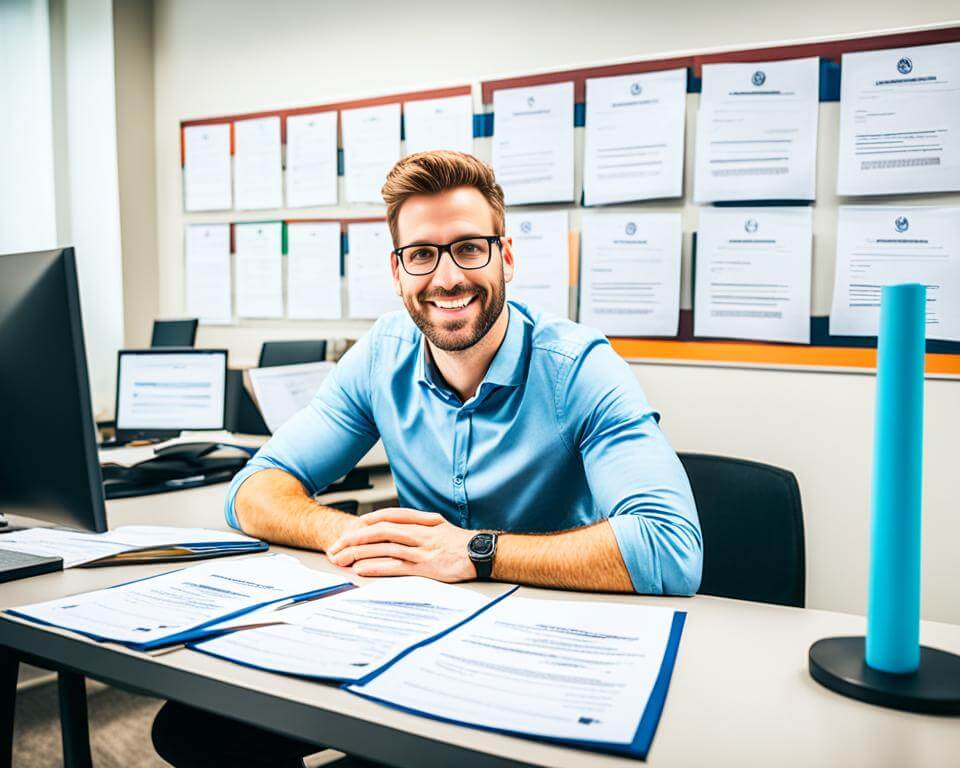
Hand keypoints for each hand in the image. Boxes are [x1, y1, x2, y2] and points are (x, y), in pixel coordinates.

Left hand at [326, 508, 476, 581]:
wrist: (481, 553)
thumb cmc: (459, 543)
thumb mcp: (438, 526)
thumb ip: (418, 525)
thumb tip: (396, 527)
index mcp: (422, 520)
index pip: (389, 516)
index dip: (367, 520)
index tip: (351, 528)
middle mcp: (419, 531)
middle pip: (380, 530)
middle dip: (355, 538)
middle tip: (338, 547)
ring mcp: (421, 548)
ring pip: (384, 546)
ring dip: (360, 552)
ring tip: (342, 559)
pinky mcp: (424, 566)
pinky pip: (395, 565)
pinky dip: (376, 566)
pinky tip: (362, 569)